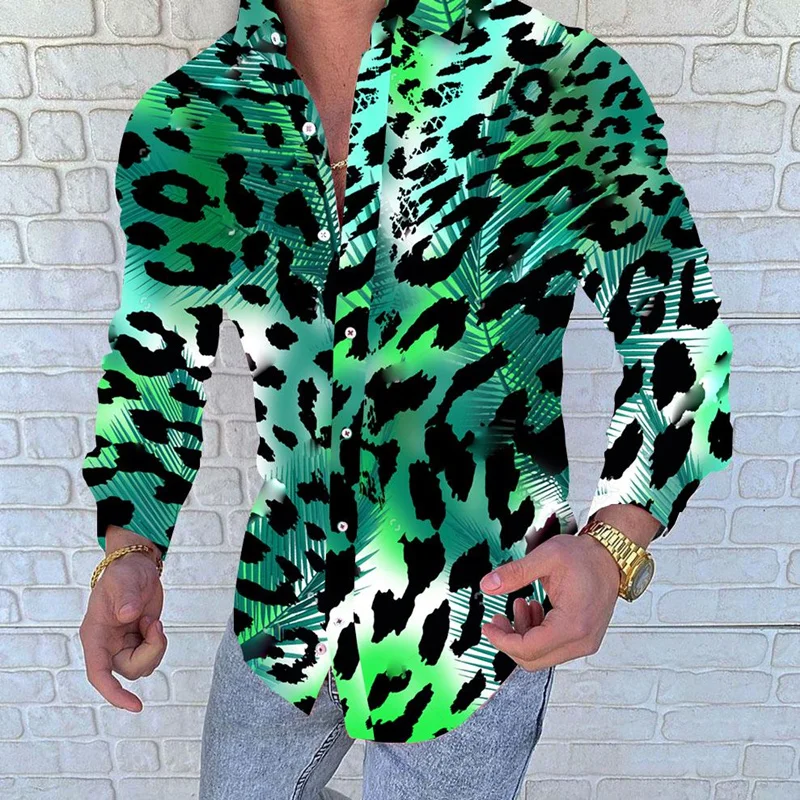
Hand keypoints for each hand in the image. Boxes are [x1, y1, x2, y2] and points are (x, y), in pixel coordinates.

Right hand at [80, 536, 165, 711]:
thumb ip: (125, 597)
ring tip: (152, 621)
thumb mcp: (124, 581)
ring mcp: (122, 647)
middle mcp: (106, 647)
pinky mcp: (138, 643)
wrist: (136, 567)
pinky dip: (159, 643)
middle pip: (130, 670)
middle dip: (150, 651)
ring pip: (144, 666)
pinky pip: (152, 656)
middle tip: (155, 624)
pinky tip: (154, 624)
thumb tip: (129, 615)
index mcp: (95, 636)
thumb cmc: (124, 573)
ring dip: (156, 646)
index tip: (135, 707)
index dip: (114, 693)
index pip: (99, 673)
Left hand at [479, 532, 621, 670]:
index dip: (502, 641)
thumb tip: (488, 585)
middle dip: (510, 640)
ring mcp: (585, 642)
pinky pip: (553, 648)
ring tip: (520, 604)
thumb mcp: (546, 557)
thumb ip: (515, 573)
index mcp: (572, 624)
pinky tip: (534, 609)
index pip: (528, 649)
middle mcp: (582, 640)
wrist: (611, 557)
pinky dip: (537, 633)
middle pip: (533, 659)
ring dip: (524, 634)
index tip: (488, 627)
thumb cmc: (585, 557)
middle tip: (498, 618)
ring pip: (542, 655)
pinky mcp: (584, 639)